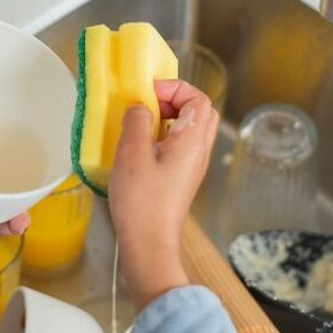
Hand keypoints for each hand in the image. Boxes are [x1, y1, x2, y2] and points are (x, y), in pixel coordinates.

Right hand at [108, 80, 219, 310]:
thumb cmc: (142, 202)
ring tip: (140, 125)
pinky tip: (139, 147)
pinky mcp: (181, 179)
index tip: (148, 93)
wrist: (149, 244)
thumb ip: (138, 121)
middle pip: (200, 112)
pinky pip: (179, 146)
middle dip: (175, 100)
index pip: (199, 99)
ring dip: (167, 119)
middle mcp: (199, 152)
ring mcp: (192, 167)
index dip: (175, 88)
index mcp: (193, 141)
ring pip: (190, 129)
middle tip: (148, 104)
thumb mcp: (132, 153)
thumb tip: (141, 107)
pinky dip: (163, 137)